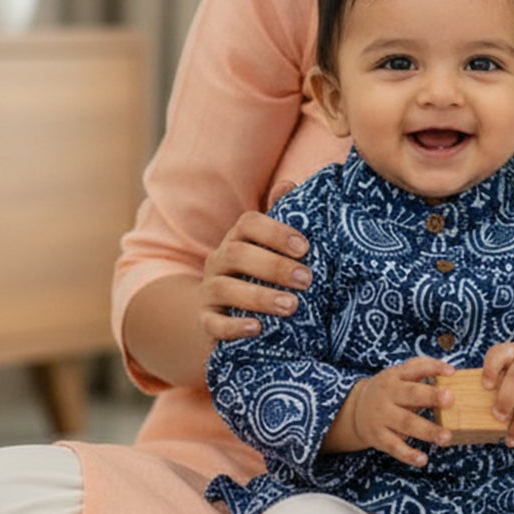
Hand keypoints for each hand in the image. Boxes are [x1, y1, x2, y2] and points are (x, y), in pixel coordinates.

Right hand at [198, 183, 309, 344]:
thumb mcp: (272, 247)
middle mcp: (219, 260)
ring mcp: (209, 291)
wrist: (230, 312)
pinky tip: (257, 329)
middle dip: (274, 266)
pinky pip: (213, 324)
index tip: (305, 247)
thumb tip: (288, 184)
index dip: (276, 232)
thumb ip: (282, 217)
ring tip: (292, 306)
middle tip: (307, 280)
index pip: (248, 223)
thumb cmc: (262, 273)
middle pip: (237, 254)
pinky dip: (234, 327)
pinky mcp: (206, 322)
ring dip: (259, 297)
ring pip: (224, 289)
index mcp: (238, 238)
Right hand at [328, 356, 455, 466]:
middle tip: (450, 399)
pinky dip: (408, 455)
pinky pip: (395, 447)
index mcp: (396, 377)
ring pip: (406, 423)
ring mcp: (383, 417)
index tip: (451, 372)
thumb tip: (450, 371)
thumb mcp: (399, 374)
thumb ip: (422, 368)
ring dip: (427, 431)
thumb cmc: (389, 390)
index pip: (415, 368)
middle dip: (431, 396)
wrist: (356, 409)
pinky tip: (423, 460)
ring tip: (446, 437)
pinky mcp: (379, 437)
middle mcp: (388, 395)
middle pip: (411, 395)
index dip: (433, 368)